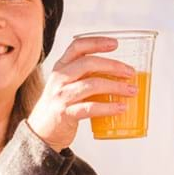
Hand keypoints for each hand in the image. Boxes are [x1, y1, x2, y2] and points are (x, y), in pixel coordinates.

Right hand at [26, 36, 138, 152]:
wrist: (41, 131)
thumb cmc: (61, 105)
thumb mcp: (67, 84)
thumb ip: (86, 75)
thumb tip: (121, 73)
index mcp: (61, 67)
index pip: (77, 46)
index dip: (96, 42)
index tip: (115, 44)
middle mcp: (59, 78)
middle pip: (88, 63)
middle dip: (113, 66)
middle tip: (131, 72)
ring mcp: (61, 96)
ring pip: (92, 85)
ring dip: (115, 87)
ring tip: (132, 91)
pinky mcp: (65, 113)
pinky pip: (90, 108)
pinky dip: (108, 108)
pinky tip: (121, 108)